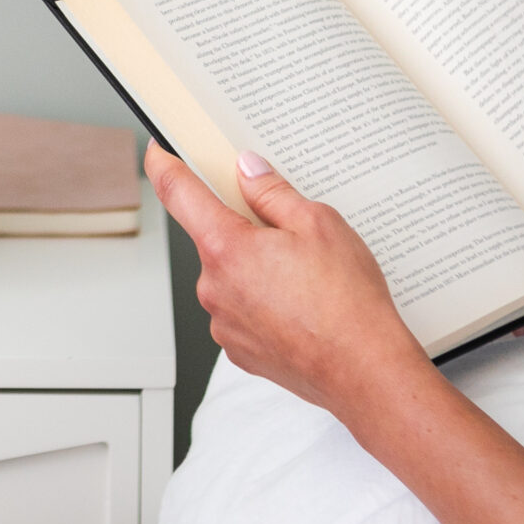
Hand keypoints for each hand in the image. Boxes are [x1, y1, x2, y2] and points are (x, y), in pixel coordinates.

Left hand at [145, 144, 429, 413]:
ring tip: (306, 279)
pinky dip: (263, 303)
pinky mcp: (239, 349)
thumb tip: (247, 171)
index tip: (158, 152)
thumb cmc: (346, 302)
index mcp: (226, 248)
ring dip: (256, 269)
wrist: (365, 371)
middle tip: (288, 233)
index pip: (177, 193)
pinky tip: (300, 306)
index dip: (164, 165)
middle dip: (244, 229)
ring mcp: (224, 323)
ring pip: (230, 277)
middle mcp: (214, 288)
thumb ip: (273, 192)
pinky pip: (241, 311)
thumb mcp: (318, 223)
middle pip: (214, 239)